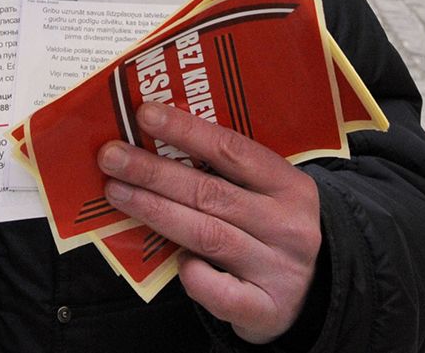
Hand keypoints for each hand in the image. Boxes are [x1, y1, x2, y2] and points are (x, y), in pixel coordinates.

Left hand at [97, 101, 320, 344]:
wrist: (314, 295)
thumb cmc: (269, 230)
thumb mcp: (263, 194)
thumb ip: (223, 172)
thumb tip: (151, 138)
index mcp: (289, 186)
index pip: (232, 149)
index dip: (186, 130)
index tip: (145, 114)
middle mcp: (288, 225)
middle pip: (210, 191)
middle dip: (154, 171)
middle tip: (111, 156)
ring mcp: (278, 269)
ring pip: (206, 234)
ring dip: (155, 210)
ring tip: (115, 191)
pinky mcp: (266, 309)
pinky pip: (219, 291)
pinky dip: (193, 274)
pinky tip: (175, 260)